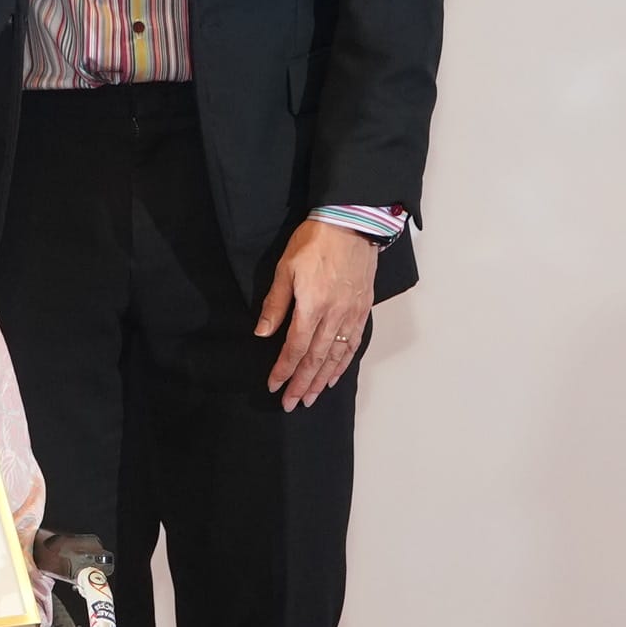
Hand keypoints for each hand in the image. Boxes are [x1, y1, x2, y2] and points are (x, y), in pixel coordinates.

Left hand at [253, 216, 380, 409]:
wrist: (352, 223)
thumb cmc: (314, 242)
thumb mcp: (286, 268)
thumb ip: (275, 304)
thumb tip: (262, 333)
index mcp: (312, 306)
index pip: (295, 348)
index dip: (284, 369)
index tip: (274, 386)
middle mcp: (334, 316)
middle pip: (316, 359)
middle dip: (302, 383)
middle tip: (292, 403)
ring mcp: (351, 314)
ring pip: (336, 356)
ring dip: (322, 380)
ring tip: (311, 397)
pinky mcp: (363, 308)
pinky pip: (354, 343)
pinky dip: (344, 363)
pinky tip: (335, 376)